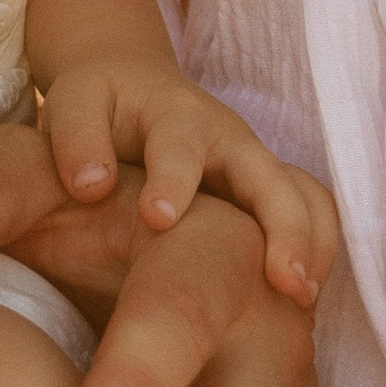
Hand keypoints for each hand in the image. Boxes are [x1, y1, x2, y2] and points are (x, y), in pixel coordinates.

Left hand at [39, 55, 340, 309]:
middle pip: (267, 176)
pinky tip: (300, 304)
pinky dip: (312, 253)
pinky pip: (302, 215)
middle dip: (282, 224)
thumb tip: (93, 188)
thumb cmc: (99, 102)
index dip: (172, 181)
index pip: (179, 147)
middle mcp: (227, 138)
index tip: (158, 219)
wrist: (131, 82)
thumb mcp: (74, 103)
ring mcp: (251, 165)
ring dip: (309, 244)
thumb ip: (78, 140)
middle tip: (284, 279)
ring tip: (303, 298)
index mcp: (175, 115)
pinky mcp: (260, 191)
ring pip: (298, 196)